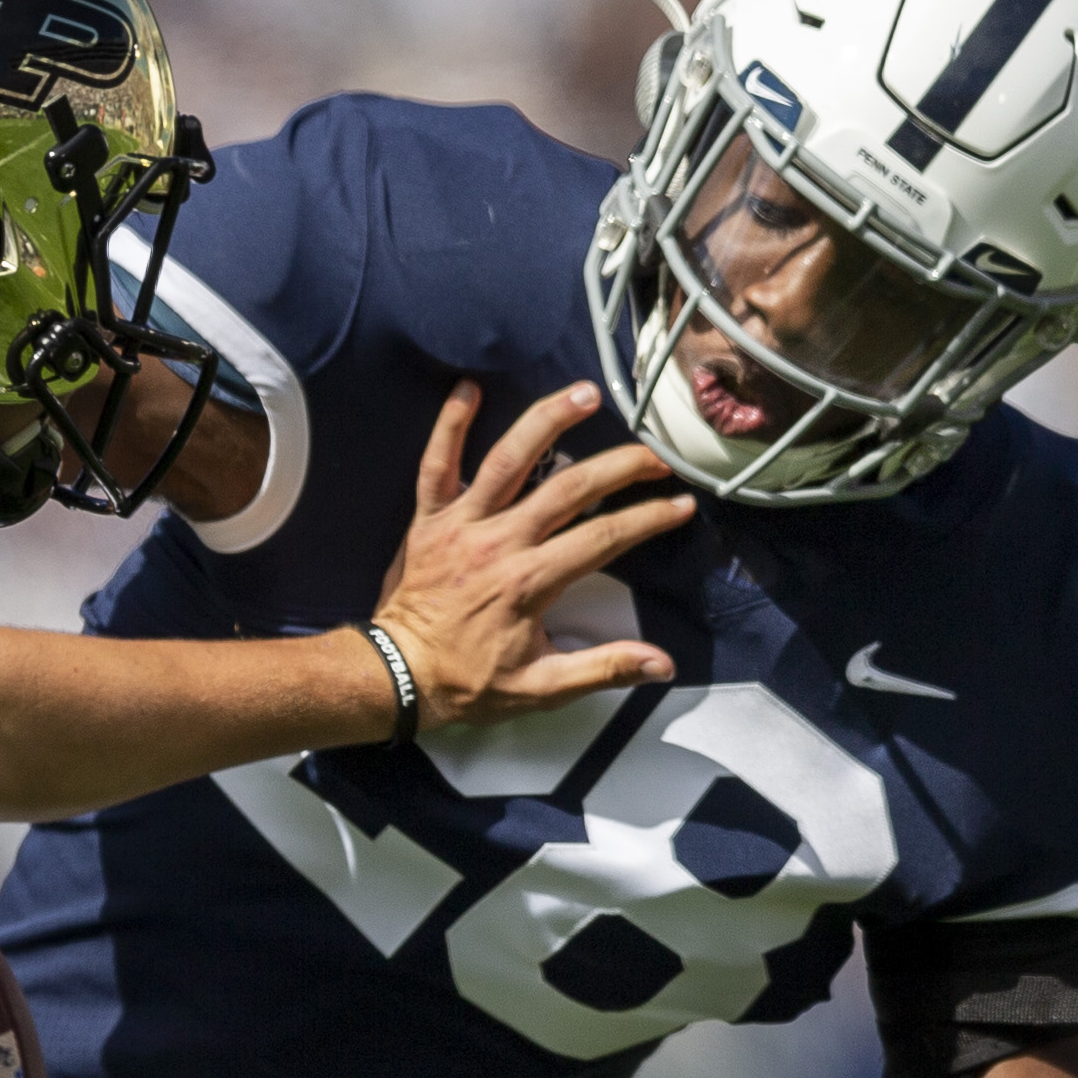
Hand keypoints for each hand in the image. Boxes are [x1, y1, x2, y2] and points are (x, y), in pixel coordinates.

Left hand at [371, 380, 687, 730]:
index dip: (648, 519)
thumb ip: (602, 669)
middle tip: (653, 455)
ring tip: (583, 394)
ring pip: (508, 460)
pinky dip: (449, 426)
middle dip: (619, 466)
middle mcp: (499, 542)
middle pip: (569, 488)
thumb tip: (661, 664)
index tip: (679, 505)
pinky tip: (466, 388)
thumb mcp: (541, 689)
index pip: (604, 537)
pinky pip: (436, 465)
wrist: (398, 677)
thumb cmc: (468, 682)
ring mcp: (462, 525)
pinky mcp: (429, 520)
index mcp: (530, 581)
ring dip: (547, 422)